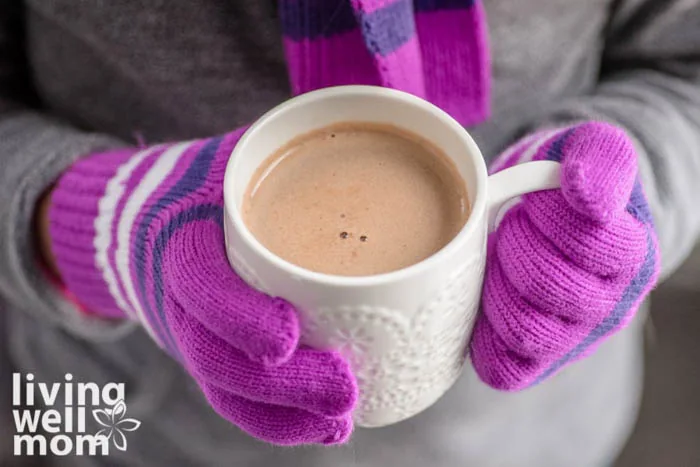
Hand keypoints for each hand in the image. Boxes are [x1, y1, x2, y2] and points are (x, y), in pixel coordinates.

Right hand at [48, 130, 356, 444]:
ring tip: (342, 421)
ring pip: (225, 389)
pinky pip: (233, 399)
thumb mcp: (243, 151)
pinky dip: (275, 422)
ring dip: (283, 415)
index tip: (289, 336)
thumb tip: (393, 126)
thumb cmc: (212, 181)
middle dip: (279, 384)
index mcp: (182, 234)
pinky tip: (323, 430)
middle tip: (345, 390)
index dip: (236, 315)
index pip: (197, 281)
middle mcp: (178, 294)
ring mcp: (191, 331)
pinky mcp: (209, 353)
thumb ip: (295, 147)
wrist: (155, 218)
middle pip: (214, 354)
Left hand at [470, 122, 659, 389]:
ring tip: (495, 258)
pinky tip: (482, 298)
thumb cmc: (561, 180)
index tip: (532, 198)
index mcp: (632, 254)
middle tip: (509, 226)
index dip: (545, 213)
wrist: (544, 214)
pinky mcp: (536, 362)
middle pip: (548, 286)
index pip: (588, 241)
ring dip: (494, 285)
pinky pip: (504, 368)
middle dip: (513, 244)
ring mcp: (573, 339)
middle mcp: (611, 306)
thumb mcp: (586, 147)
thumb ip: (599, 157)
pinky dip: (482, 336)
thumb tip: (588, 198)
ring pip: (524, 330)